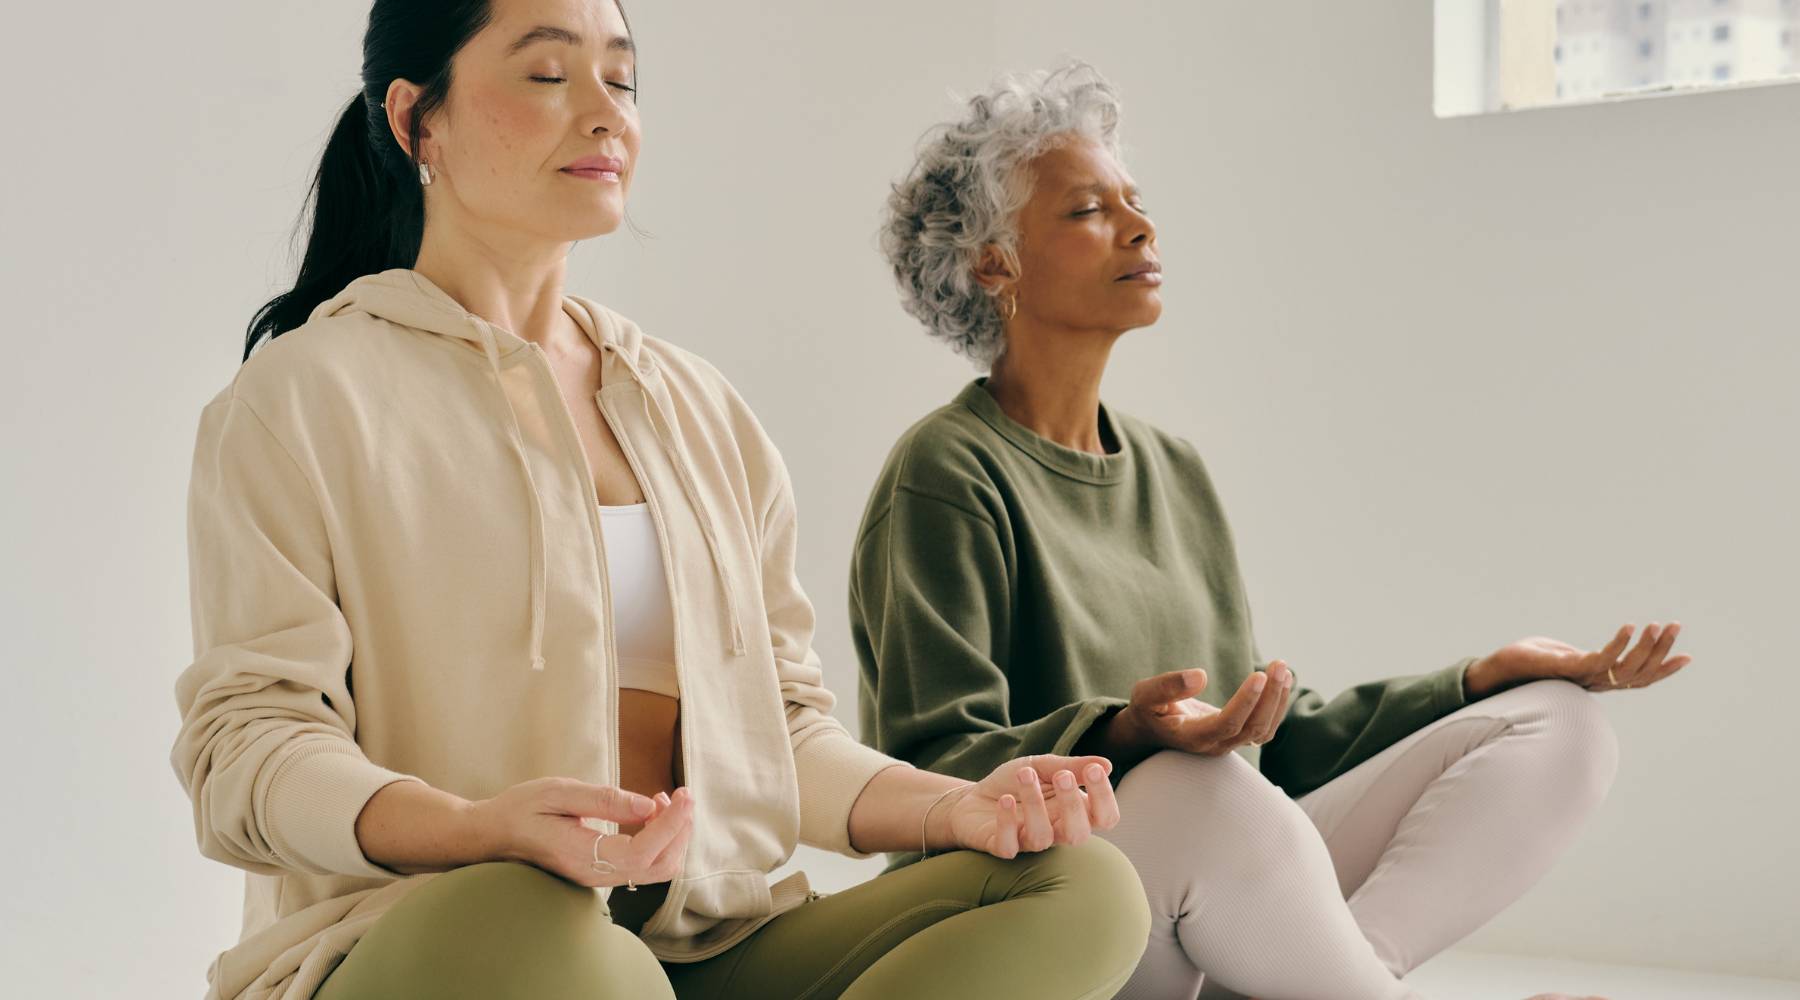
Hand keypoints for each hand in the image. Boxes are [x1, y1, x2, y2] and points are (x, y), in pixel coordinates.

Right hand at [471, 777, 693, 888]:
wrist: (490, 836)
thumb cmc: (520, 809)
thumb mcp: (558, 792)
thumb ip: (604, 799)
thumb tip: (649, 805)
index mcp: (582, 855)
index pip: (643, 851)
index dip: (672, 824)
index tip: (685, 794)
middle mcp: (594, 875)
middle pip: (659, 866)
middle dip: (680, 830)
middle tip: (681, 794)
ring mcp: (598, 878)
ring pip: (655, 869)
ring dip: (672, 835)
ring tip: (667, 800)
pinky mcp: (601, 873)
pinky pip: (642, 864)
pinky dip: (659, 839)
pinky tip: (651, 813)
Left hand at [941, 755, 1121, 858]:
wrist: (970, 797)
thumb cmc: (1013, 783)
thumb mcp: (1042, 766)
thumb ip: (1071, 766)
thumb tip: (1107, 764)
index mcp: (1073, 811)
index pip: (1104, 817)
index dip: (1105, 798)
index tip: (1094, 770)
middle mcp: (1055, 831)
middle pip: (1079, 834)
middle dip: (1074, 805)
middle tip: (1063, 776)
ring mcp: (1029, 841)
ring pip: (1043, 837)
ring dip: (1035, 804)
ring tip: (1025, 774)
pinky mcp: (1002, 847)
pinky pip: (1009, 845)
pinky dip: (1007, 822)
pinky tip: (1005, 800)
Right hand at [1117, 661, 1293, 755]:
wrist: (1151, 730)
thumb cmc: (1148, 711)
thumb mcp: (1145, 695)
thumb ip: (1168, 686)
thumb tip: (1200, 675)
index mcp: (1193, 737)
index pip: (1227, 723)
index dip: (1246, 701)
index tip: (1259, 675)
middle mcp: (1215, 745)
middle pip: (1253, 729)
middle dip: (1270, 697)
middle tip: (1279, 665)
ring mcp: (1228, 743)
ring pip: (1263, 730)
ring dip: (1277, 700)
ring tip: (1282, 668)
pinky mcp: (1236, 736)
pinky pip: (1264, 727)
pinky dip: (1277, 705)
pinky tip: (1282, 681)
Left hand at [1477, 623, 1690, 694]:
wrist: (1496, 670)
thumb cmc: (1527, 660)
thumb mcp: (1564, 655)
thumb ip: (1586, 658)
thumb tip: (1602, 655)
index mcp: (1597, 679)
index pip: (1639, 678)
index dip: (1663, 669)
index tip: (1687, 656)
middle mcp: (1593, 683)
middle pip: (1638, 673)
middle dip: (1661, 651)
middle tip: (1675, 626)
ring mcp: (1581, 678)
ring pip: (1624, 668)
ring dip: (1645, 647)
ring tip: (1659, 624)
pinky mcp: (1566, 669)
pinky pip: (1600, 659)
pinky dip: (1617, 644)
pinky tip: (1629, 626)